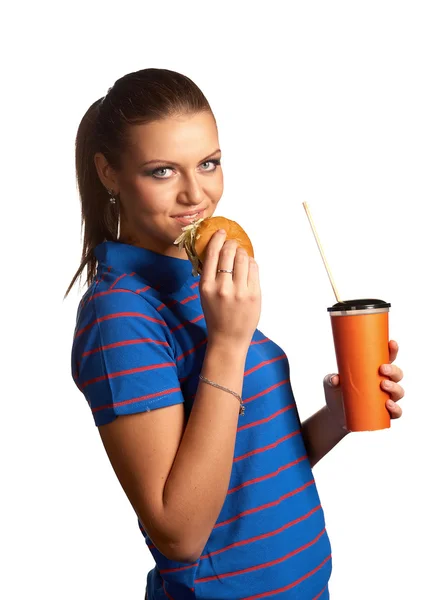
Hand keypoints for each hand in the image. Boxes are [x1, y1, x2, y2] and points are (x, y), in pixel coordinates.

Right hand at [199, 232, 260, 348]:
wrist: (228, 338)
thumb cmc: (215, 315)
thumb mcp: (204, 294)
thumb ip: (210, 274)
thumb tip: (218, 249)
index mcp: (206, 286)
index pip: (212, 254)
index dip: (218, 239)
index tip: (221, 232)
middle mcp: (223, 287)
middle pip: (229, 252)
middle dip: (232, 243)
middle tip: (233, 243)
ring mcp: (240, 291)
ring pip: (244, 258)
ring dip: (242, 252)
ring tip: (241, 254)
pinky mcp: (254, 295)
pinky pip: (254, 268)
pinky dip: (251, 263)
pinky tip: (248, 265)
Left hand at [324, 340, 404, 429]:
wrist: (334, 414)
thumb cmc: (336, 392)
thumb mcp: (330, 383)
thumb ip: (331, 379)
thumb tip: (335, 379)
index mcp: (373, 371)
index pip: (388, 359)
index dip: (393, 350)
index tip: (391, 343)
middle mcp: (383, 383)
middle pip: (397, 374)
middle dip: (393, 370)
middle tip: (382, 369)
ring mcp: (385, 399)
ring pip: (399, 392)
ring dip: (395, 387)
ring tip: (383, 385)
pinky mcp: (383, 414)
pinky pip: (396, 412)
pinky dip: (395, 409)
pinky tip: (388, 404)